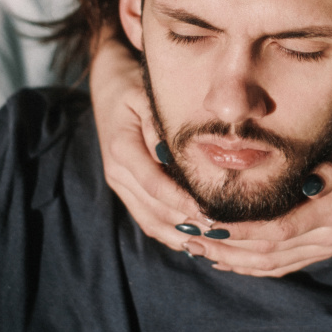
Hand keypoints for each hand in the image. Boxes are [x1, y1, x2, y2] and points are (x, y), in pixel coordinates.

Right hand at [90, 31, 212, 253]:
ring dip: (183, 236)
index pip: (154, 185)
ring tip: (216, 243)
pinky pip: (149, 220)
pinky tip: (199, 241)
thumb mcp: (145, 97)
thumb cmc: (133, 88)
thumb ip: (158, 125)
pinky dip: (173, 234)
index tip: (210, 212)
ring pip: (151, 222)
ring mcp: (120, 185)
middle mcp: (117, 173)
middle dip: (189, 226)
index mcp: (122, 148)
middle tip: (223, 234)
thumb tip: (174, 154)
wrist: (108, 88)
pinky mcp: (126, 190)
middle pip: (154, 210)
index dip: (182, 202)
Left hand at [191, 134, 331, 277]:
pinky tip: (222, 260)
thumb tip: (308, 182)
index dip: (242, 230)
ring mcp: (321, 250)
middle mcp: (325, 240)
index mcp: (331, 214)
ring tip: (196, 246)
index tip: (209, 222)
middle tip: (190, 233)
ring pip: (269, 265)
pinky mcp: (318, 252)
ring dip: (231, 259)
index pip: (278, 230)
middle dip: (226, 245)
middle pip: (267, 252)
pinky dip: (248, 267)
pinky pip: (278, 267)